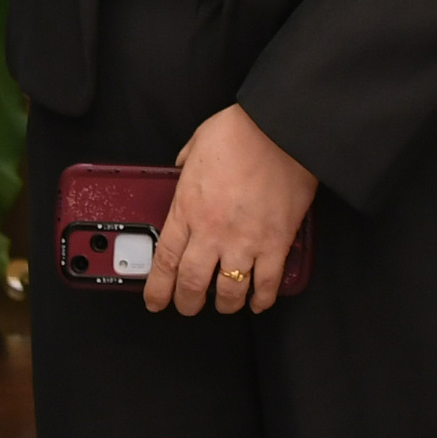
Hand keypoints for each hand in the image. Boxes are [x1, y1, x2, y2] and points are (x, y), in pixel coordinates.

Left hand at [150, 104, 318, 317]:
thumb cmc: (239, 131)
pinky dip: (262, 298)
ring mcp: (245, 241)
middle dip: (188, 303)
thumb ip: (185, 162)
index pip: (165, 261)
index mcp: (187, 208)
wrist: (280, 130)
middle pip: (193, 283)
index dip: (158, 289)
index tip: (156, 301)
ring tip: (226, 305)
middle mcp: (212, 232)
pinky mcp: (276, 243)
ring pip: (229, 291)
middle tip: (188, 307)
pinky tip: (258, 302)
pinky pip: (267, 283)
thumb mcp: (197, 143)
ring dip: (225, 304)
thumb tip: (182, 166)